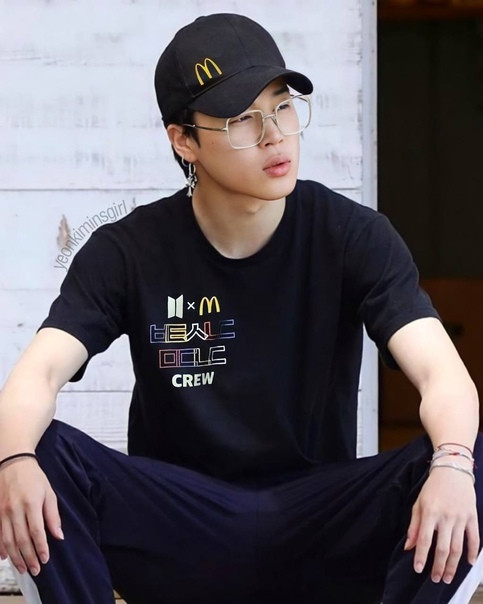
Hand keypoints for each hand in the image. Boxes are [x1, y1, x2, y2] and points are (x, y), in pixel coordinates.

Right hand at [0, 458, 62, 575]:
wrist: (12, 463)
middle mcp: (15, 509)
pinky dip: (0, 548)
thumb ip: (53, 515)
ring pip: (7, 540)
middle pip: (21, 539)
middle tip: (35, 570)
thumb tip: (58, 536)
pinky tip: (5, 557)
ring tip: (23, 568)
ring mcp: (2, 512)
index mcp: (31, 503)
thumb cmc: (34, 478)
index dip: (41, 547)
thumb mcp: (49, 492)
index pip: (36, 531)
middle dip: (28, 557)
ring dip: (15, 557)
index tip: (45, 559)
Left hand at [404, 466, 478, 583]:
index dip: (421, 556)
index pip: (425, 540)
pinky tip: (469, 563)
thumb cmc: (432, 488)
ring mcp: (460, 518)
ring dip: (453, 565)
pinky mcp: (472, 517)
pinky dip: (473, 552)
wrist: (452, 470)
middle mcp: (445, 517)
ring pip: (458, 548)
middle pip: (443, 548)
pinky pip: (474, 538)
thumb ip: (414, 526)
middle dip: (439, 566)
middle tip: (435, 579)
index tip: (418, 570)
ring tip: (447, 577)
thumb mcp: (418, 503)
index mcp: (430, 513)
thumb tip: (409, 546)